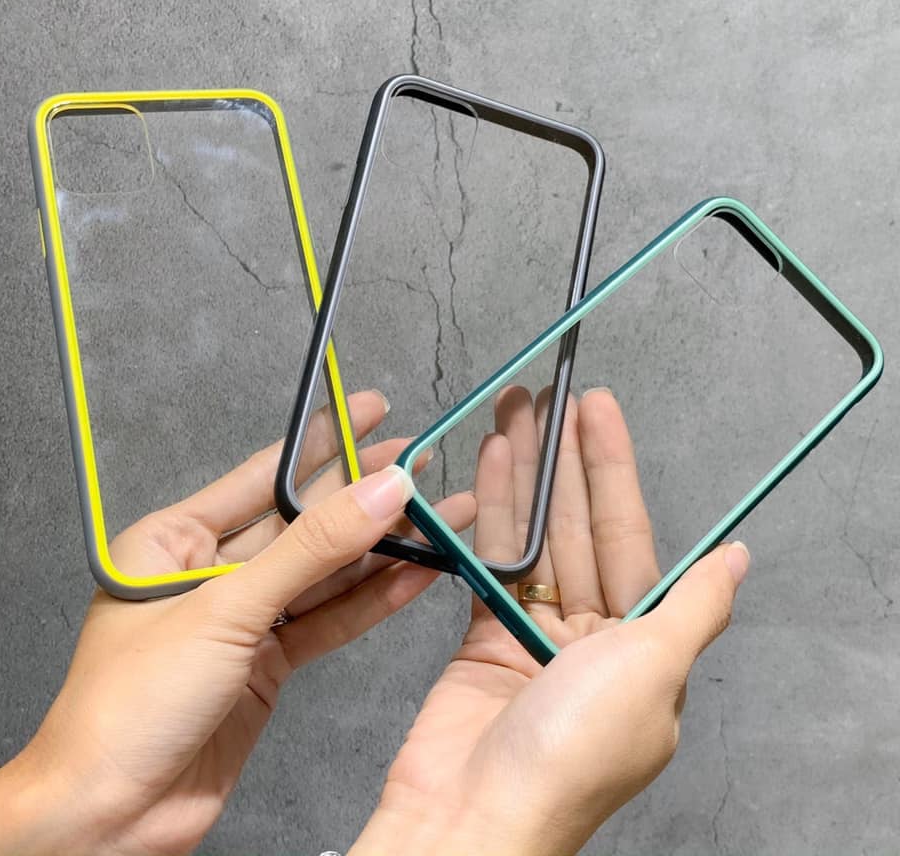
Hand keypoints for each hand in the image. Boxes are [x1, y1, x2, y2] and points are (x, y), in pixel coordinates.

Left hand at [0, 390, 474, 855]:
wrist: (108, 821)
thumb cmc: (127, 708)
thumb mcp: (226, 611)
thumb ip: (311, 550)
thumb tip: (380, 490)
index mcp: (175, 540)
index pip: (265, 475)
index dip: (323, 442)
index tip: (371, 412)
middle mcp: (211, 573)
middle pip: (303, 524)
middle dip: (363, 495)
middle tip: (422, 465)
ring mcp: (243, 621)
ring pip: (324, 575)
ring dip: (381, 551)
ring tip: (439, 519)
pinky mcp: (267, 665)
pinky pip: (328, 621)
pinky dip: (371, 601)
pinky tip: (415, 577)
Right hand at [353, 387, 749, 855]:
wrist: (470, 814)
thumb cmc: (567, 755)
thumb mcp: (650, 671)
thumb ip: (693, 607)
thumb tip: (737, 559)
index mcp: (643, 647)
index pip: (632, 537)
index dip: (613, 469)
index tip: (597, 411)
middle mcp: (593, 638)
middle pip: (579, 528)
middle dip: (564, 460)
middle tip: (547, 394)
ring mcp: (535, 635)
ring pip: (533, 538)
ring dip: (523, 475)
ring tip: (511, 412)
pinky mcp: (483, 637)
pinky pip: (490, 563)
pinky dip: (488, 515)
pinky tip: (488, 467)